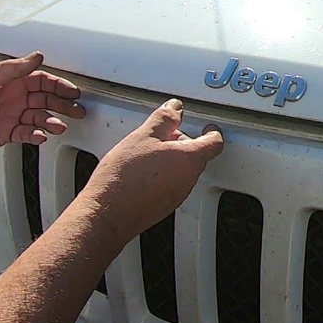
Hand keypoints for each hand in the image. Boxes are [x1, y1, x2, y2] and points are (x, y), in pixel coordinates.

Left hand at [0, 52, 85, 161]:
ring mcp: (6, 116)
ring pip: (38, 118)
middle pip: (44, 99)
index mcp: (5, 81)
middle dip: (63, 104)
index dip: (58, 84)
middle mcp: (8, 97)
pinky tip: (41, 136)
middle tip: (77, 110)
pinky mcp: (1, 134)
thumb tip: (36, 57)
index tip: (73, 90)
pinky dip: (36, 136)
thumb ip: (10, 70)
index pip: (39, 80)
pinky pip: (25, 134)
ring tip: (59, 126)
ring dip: (51, 122)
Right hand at [75, 99, 223, 244]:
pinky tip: (141, 173)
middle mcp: (189, 179)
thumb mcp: (144, 136)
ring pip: (182, 170)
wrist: (107, 213)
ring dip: (171, 159)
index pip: (214, 142)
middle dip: (182, 143)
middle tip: (162, 136)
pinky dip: (162, 175)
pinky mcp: (165, 206)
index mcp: (189, 159)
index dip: (212, 131)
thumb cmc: (124, 177)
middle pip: (196, 156)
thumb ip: (164, 119)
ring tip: (145, 155)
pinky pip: (171, 185)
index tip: (207, 127)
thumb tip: (175, 108)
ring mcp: (178, 195)